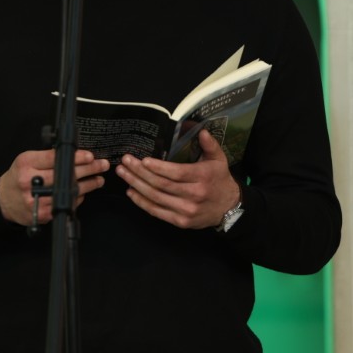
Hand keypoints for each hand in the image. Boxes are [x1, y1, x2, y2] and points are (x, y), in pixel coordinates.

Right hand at [0, 148, 109, 225]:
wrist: (4, 200)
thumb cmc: (18, 176)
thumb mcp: (26, 160)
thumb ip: (46, 156)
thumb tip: (74, 153)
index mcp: (26, 164)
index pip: (54, 159)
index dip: (74, 157)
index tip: (89, 156)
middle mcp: (30, 182)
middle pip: (64, 175)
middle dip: (87, 169)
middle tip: (101, 165)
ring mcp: (36, 200)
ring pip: (69, 192)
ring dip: (88, 185)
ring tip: (99, 178)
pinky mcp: (43, 214)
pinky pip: (66, 204)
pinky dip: (78, 197)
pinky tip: (85, 191)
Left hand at [115, 129, 240, 228]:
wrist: (229, 208)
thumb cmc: (220, 180)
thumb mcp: (219, 159)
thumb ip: (210, 144)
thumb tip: (201, 130)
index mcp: (202, 177)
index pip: (176, 173)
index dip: (157, 168)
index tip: (143, 160)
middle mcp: (193, 195)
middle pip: (161, 185)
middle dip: (140, 173)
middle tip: (125, 162)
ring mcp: (186, 210)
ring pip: (156, 198)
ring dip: (136, 185)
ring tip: (123, 174)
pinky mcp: (180, 221)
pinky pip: (157, 212)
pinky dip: (142, 202)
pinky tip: (131, 192)